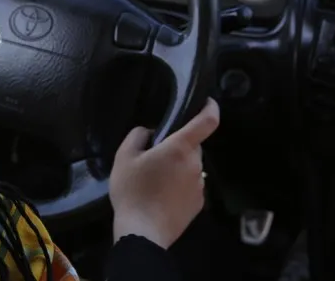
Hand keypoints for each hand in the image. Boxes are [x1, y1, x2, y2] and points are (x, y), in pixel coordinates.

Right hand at [108, 98, 219, 249]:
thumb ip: (138, 136)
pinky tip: (163, 196)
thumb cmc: (133, 191)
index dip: (210, 108)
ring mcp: (200, 185)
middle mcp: (195, 164)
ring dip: (179, 167)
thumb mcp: (124, 157)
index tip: (208, 101)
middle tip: (155, 156)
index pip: (207, 121)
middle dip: (179, 145)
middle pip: (193, 145)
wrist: (143, 233)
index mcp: (180, 148)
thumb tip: (150, 132)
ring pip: (191, 166)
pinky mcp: (199, 204)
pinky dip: (181, 185)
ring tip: (156, 180)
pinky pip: (191, 185)